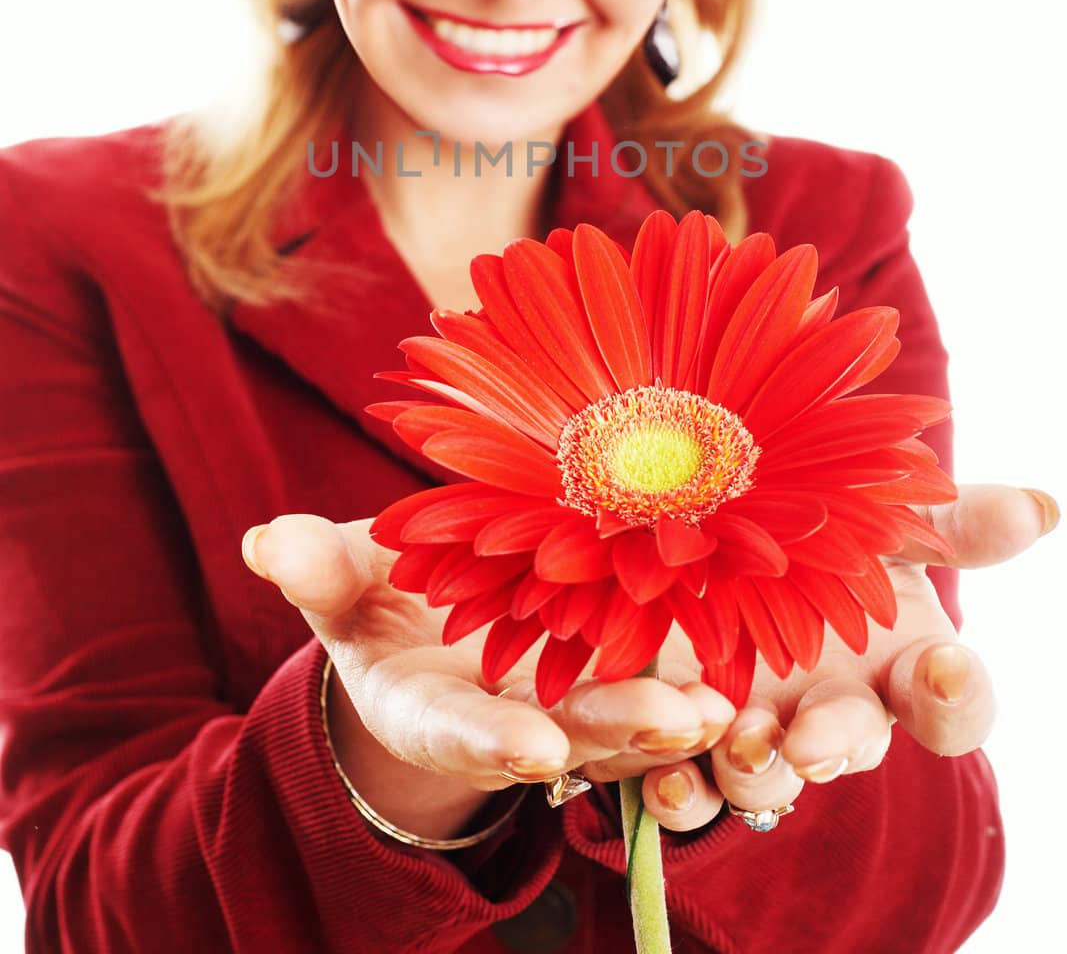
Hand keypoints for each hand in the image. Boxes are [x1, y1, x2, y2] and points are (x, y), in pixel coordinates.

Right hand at [240, 514, 737, 839]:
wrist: (433, 618)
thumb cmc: (381, 598)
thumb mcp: (341, 583)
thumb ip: (314, 567)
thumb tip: (268, 541)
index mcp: (435, 706)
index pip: (463, 733)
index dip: (495, 743)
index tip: (534, 748)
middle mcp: (511, 715)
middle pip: (569, 735)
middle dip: (619, 732)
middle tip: (677, 720)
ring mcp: (570, 698)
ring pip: (629, 722)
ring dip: (677, 717)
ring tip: (724, 702)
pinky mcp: (617, 665)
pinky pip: (660, 677)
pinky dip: (696, 673)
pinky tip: (742, 656)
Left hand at [630, 483, 1058, 831]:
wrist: (722, 533)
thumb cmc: (828, 533)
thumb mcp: (887, 515)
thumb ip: (953, 520)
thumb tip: (1039, 506)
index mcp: (899, 664)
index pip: (950, 704)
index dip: (954, 696)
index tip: (942, 666)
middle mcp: (836, 711)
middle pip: (852, 748)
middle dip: (835, 746)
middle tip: (812, 738)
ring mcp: (763, 727)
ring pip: (768, 777)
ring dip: (756, 770)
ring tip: (738, 741)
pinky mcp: (689, 731)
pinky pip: (686, 783)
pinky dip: (675, 785)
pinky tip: (661, 768)